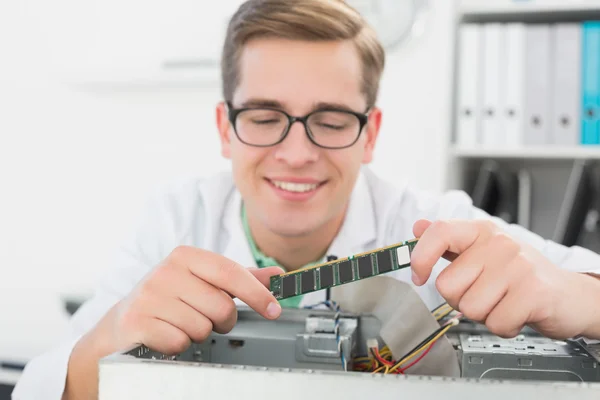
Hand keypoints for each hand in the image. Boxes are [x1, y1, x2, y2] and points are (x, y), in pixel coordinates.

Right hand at [98, 246, 282, 354]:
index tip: (273, 309)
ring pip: (202, 327)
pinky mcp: (138, 321)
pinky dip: (179, 345)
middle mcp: (166, 271)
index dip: (256, 293)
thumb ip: (240, 278)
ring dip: (198, 332)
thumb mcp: (203, 282)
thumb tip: (277, 274)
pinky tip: (167, 334)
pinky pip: (180, 342)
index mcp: (185, 256)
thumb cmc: (169, 300)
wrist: (123, 324)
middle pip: (221, 306)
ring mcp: (150, 296)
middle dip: (222, 320)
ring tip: (181, 324)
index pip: (231, 272)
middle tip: (208, 318)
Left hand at [410, 219, 598, 338]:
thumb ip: (449, 242)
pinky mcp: (533, 291)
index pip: (439, 232)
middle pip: (447, 285)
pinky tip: (517, 314)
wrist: (569, 295)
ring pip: (469, 308)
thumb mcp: (484, 252)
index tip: (419, 276)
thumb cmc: (521, 275)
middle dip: (461, 300)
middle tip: (486, 295)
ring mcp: (517, 266)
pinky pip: (495, 323)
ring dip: (484, 315)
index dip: (420, 257)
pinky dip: (504, 327)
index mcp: (482, 231)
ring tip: (503, 302)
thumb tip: (418, 227)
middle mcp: (499, 244)